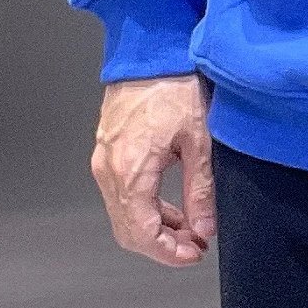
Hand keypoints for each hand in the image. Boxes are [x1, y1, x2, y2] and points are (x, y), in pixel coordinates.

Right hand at [90, 72, 216, 266]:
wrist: (149, 53)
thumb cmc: (174, 86)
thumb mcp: (199, 139)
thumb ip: (200, 189)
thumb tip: (204, 227)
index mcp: (131, 170)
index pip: (143, 233)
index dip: (168, 253)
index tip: (194, 254)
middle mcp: (109, 170)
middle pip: (129, 230)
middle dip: (162, 245)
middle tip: (194, 246)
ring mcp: (103, 161)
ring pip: (123, 214)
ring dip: (153, 228)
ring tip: (188, 228)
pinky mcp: (106, 151)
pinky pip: (120, 194)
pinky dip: (143, 208)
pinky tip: (169, 206)